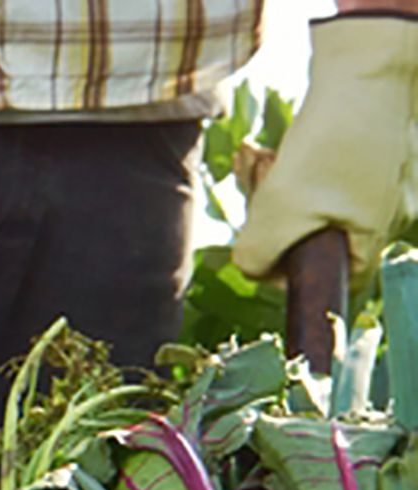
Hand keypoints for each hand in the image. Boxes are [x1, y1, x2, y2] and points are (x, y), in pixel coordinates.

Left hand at [233, 14, 417, 278]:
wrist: (365, 67)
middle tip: (251, 179)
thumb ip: (258, 255)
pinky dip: (283, 165)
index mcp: (373, 235)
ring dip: (268, 184)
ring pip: (305, 201)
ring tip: (253, 157)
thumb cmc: (330, 143)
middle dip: (267, 213)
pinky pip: (313, 174)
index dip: (287, 272)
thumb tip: (250, 268)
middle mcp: (382, 211)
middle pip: (309, 235)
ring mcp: (374, 180)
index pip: (332, 279)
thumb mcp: (280, 210)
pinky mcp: (360, 153)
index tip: (258, 246)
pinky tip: (258, 150)